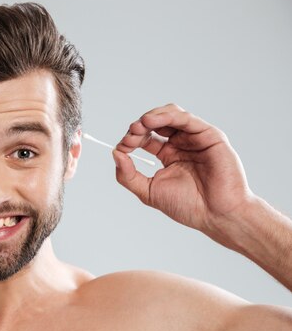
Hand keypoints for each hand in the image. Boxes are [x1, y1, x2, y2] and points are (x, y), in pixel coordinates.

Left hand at [113, 104, 253, 234]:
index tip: (122, 147)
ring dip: (150, 117)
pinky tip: (151, 121)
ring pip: (170, 115)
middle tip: (129, 136)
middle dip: (138, 127)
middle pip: (156, 123)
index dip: (131, 138)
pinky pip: (186, 119)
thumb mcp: (148, 191)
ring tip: (137, 126)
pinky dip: (167, 116)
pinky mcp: (209, 135)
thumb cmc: (188, 206)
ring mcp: (195, 138)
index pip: (146, 137)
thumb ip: (128, 175)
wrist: (216, 215)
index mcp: (168, 155)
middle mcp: (182, 144)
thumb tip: (115, 153)